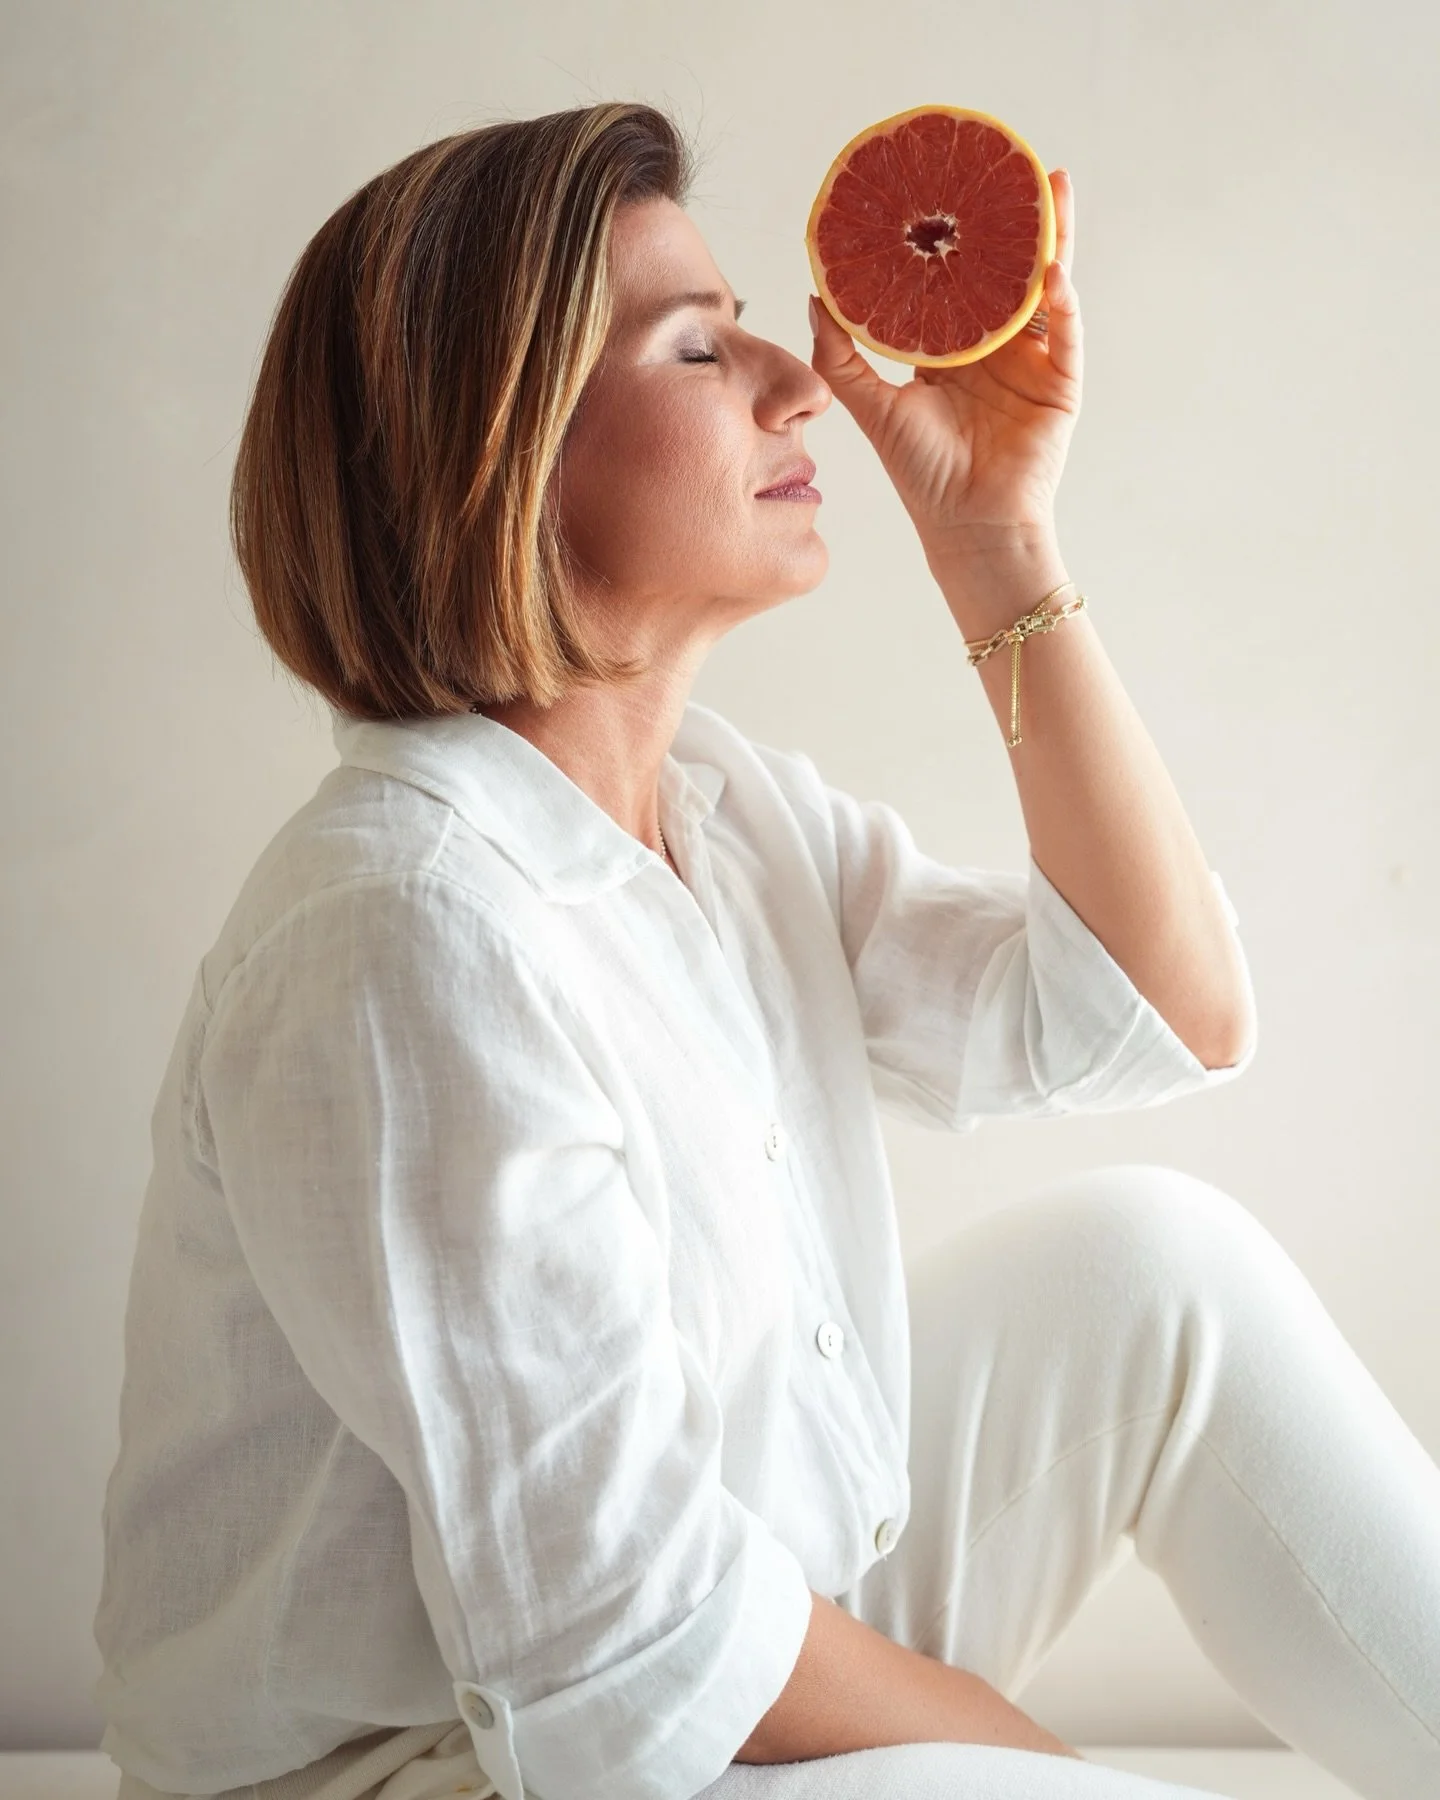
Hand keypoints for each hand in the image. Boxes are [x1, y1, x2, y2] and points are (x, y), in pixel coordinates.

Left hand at [808, 167, 1081, 552]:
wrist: (966, 527)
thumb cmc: (921, 475)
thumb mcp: (872, 406)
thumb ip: (842, 355)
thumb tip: (814, 296)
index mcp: (953, 349)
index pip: (955, 278)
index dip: (953, 235)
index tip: (945, 187)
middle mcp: (994, 348)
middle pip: (1005, 269)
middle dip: (1011, 219)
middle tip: (1010, 165)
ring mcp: (1031, 362)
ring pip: (1043, 287)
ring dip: (1051, 238)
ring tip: (1050, 188)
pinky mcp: (1059, 384)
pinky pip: (1063, 334)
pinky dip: (1060, 302)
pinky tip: (1051, 270)